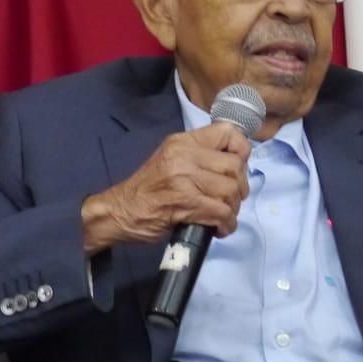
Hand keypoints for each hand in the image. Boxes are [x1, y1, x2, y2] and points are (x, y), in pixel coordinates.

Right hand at [80, 122, 250, 254]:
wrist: (120, 211)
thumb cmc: (147, 189)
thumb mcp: (170, 159)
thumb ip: (199, 156)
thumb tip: (235, 163)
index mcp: (182, 142)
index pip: (228, 133)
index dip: (242, 151)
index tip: (237, 168)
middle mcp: (184, 155)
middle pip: (234, 167)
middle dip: (239, 188)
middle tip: (230, 199)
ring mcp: (185, 179)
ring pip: (230, 191)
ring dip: (232, 209)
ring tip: (223, 216)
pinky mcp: (186, 203)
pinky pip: (221, 213)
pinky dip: (226, 224)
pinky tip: (219, 228)